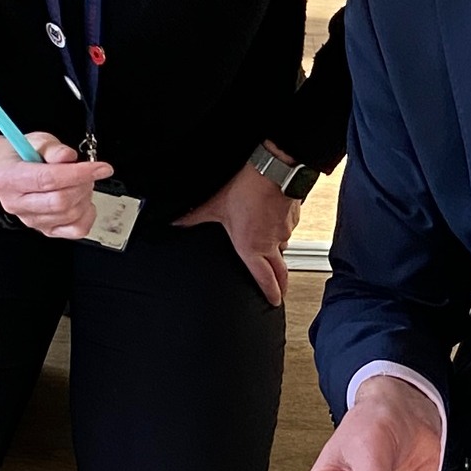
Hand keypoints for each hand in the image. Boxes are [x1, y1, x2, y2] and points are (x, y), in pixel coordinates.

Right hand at [0, 133, 113, 239]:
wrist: (8, 170)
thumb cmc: (22, 155)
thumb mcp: (36, 141)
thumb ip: (53, 148)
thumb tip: (68, 156)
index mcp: (8, 178)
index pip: (47, 179)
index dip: (78, 173)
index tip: (101, 167)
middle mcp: (16, 203)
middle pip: (60, 201)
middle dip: (83, 184)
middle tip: (89, 171)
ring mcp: (31, 220)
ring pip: (70, 215)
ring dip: (85, 196)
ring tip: (82, 182)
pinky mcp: (45, 230)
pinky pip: (76, 230)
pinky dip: (88, 215)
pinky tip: (83, 200)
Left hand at [175, 146, 301, 305]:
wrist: (275, 169)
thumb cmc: (248, 188)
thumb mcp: (215, 205)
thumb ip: (195, 218)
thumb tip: (177, 222)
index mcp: (252, 247)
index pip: (265, 278)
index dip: (270, 293)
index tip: (274, 301)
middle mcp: (272, 242)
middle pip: (282, 271)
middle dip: (282, 284)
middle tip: (282, 291)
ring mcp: (285, 230)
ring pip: (282, 247)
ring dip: (277, 251)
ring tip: (268, 249)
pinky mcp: (293, 216)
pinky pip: (287, 229)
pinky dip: (280, 229)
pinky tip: (271, 221)